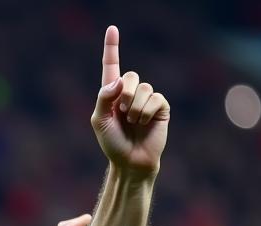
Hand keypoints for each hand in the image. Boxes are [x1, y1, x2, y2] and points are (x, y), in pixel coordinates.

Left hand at [90, 25, 168, 178]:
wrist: (130, 161)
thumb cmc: (113, 143)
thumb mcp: (99, 122)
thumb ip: (103, 98)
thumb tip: (118, 80)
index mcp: (113, 94)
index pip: (112, 66)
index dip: (112, 47)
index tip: (112, 28)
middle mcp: (131, 92)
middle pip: (130, 76)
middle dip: (124, 96)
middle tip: (122, 115)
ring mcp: (147, 98)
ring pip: (143, 88)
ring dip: (134, 108)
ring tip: (133, 123)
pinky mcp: (161, 106)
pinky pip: (154, 98)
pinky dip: (146, 112)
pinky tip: (144, 123)